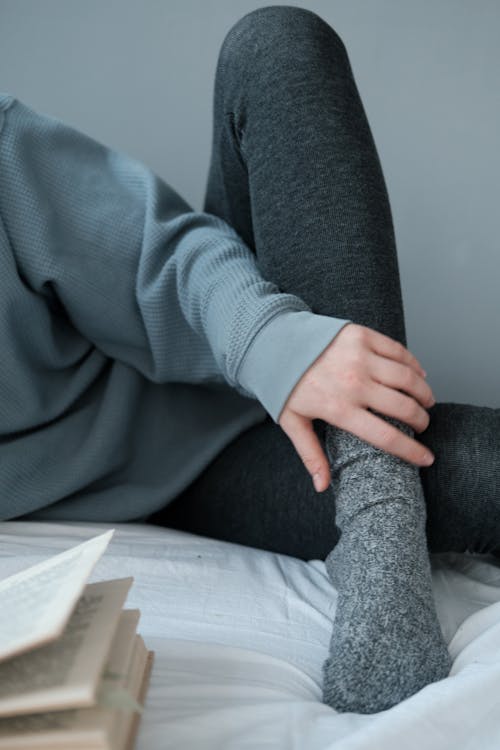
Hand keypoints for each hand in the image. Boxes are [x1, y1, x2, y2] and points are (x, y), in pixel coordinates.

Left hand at [278, 323, 435, 491]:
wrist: (275, 344)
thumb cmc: (286, 385)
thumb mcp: (293, 422)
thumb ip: (311, 455)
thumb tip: (322, 486)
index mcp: (338, 408)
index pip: (385, 437)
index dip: (411, 451)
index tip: (426, 457)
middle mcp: (352, 382)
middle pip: (404, 407)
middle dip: (421, 420)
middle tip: (423, 425)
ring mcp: (359, 357)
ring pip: (407, 378)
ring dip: (423, 393)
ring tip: (426, 401)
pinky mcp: (362, 336)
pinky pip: (398, 351)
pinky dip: (414, 365)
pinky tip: (418, 375)